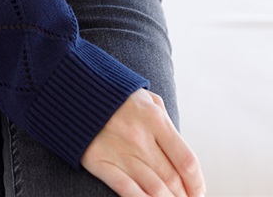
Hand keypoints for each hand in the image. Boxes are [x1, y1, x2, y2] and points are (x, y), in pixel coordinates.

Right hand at [81, 89, 205, 196]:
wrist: (73, 87)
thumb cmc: (115, 95)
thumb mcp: (146, 98)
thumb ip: (166, 123)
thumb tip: (181, 156)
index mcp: (154, 118)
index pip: (186, 160)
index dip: (197, 183)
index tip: (198, 192)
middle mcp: (139, 137)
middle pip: (172, 179)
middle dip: (184, 196)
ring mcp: (118, 151)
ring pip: (154, 190)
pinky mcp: (99, 162)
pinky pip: (127, 191)